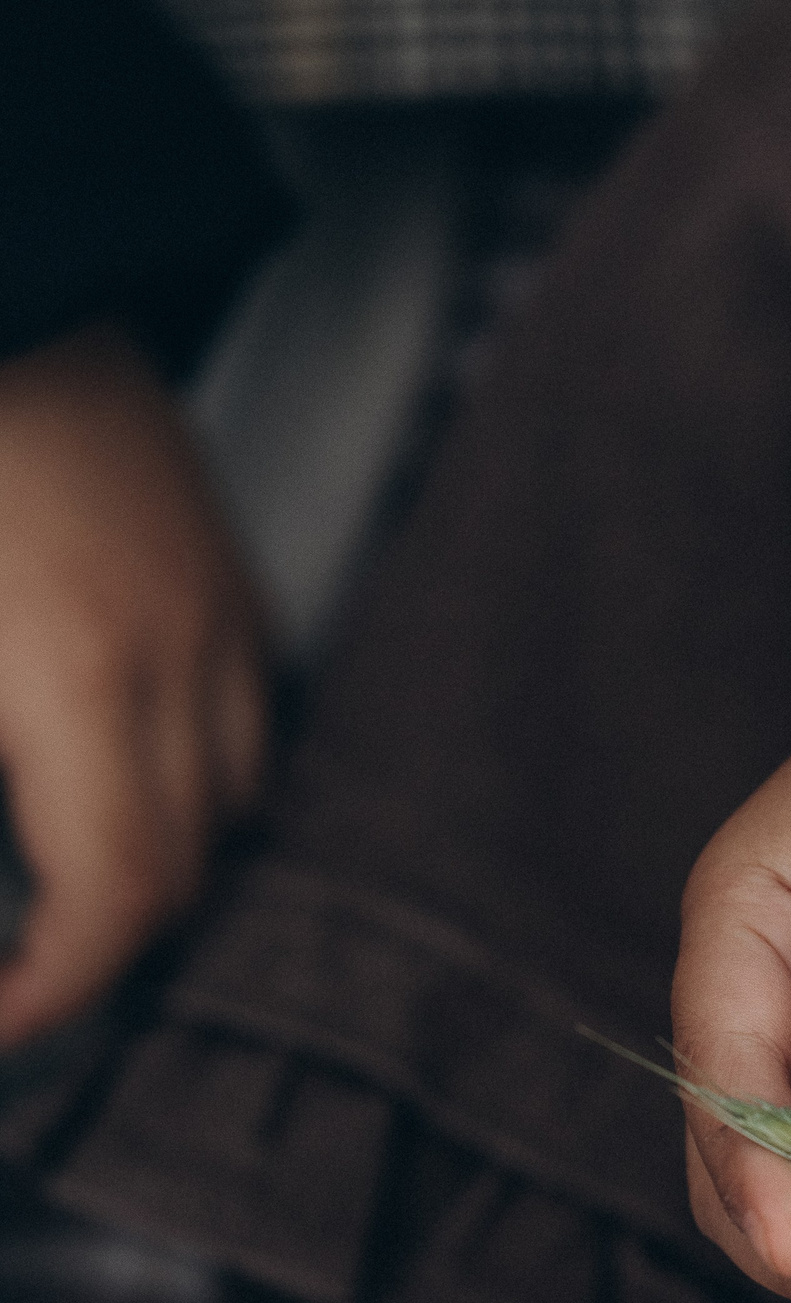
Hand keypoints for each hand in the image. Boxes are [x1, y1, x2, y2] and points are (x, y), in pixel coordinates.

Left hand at [0, 323, 265, 1043]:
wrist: (14, 267)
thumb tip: (6, 889)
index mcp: (78, 679)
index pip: (118, 901)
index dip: (59, 993)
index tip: (3, 1025)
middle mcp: (181, 663)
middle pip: (187, 871)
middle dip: (104, 949)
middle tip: (18, 984)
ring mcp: (222, 616)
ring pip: (234, 807)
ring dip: (158, 867)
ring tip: (60, 893)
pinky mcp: (229, 577)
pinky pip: (244, 727)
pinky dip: (191, 785)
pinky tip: (113, 777)